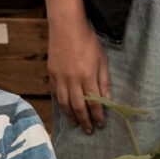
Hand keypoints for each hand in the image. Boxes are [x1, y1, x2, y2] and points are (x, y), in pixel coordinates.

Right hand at [46, 11, 110, 133]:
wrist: (66, 27)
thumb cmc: (88, 42)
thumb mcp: (102, 59)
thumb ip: (104, 80)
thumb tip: (107, 99)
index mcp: (88, 76)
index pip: (94, 102)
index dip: (98, 115)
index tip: (101, 124)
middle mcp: (73, 79)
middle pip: (79, 106)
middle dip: (84, 120)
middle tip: (88, 131)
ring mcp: (60, 77)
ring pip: (64, 103)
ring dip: (70, 116)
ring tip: (75, 124)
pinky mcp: (51, 74)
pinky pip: (56, 93)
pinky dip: (61, 104)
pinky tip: (65, 109)